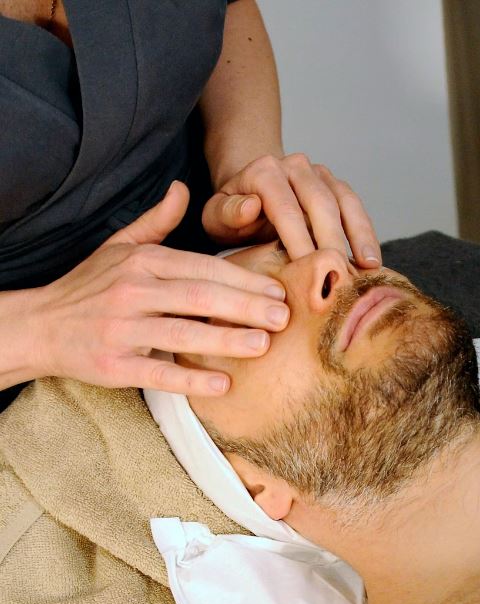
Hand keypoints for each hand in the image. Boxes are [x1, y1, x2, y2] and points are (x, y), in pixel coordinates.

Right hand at [30, 182, 289, 395]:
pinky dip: (190, 380)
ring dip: (225, 340)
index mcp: (142, 262)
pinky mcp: (114, 365)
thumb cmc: (89, 287)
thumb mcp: (118, 246)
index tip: (278, 290)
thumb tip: (182, 189)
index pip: (202, 268)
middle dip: (245, 306)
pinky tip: (223, 384)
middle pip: (199, 297)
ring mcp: (122, 329)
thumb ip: (156, 222)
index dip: (243, 279)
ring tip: (263, 345)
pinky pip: (158, 372)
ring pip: (182, 333)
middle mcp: (132, 292)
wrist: (40, 325)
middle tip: (284, 317)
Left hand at [201, 153, 381, 267]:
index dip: (299, 240)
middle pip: (320, 203)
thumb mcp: (216, 216)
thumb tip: (252, 206)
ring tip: (368, 267)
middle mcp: (295, 166)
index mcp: (264, 172)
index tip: (309, 269)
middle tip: (340, 274)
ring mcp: (319, 174)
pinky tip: (372, 259)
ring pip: (344, 201)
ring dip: (358, 234)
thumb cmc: (233, 214)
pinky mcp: (335, 186)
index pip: (285, 208)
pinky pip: (355, 206)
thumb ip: (227, 213)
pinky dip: (365, 232)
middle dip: (332, 240)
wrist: (249, 192)